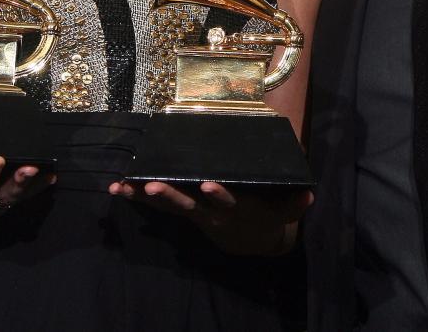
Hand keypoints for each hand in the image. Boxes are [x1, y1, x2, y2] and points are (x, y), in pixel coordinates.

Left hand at [109, 179, 313, 254]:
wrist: (249, 242)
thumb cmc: (266, 217)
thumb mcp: (283, 213)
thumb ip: (294, 205)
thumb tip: (309, 195)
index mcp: (235, 208)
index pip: (226, 201)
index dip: (218, 194)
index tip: (207, 184)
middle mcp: (210, 212)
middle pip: (188, 204)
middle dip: (171, 195)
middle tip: (153, 186)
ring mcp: (195, 213)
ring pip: (168, 205)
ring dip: (144, 196)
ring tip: (122, 187)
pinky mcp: (184, 212)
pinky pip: (159, 206)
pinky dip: (137, 197)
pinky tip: (118, 188)